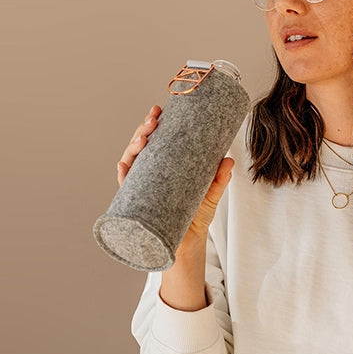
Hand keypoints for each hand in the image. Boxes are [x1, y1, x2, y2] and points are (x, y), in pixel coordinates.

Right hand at [116, 104, 233, 254]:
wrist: (189, 242)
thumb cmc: (197, 214)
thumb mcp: (212, 193)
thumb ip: (220, 178)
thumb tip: (228, 160)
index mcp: (166, 164)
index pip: (157, 139)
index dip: (154, 123)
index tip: (158, 111)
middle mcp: (152, 172)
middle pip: (142, 145)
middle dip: (143, 130)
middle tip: (153, 122)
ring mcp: (143, 186)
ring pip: (132, 161)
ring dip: (133, 147)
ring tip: (142, 141)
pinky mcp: (138, 203)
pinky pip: (126, 188)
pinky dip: (123, 176)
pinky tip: (124, 167)